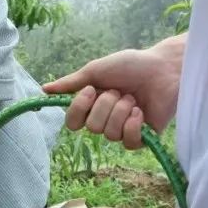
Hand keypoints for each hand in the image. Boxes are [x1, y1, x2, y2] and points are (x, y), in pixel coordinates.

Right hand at [42, 38, 182, 148]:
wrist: (164, 68)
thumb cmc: (132, 65)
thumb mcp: (96, 71)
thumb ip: (71, 83)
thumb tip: (44, 90)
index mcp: (92, 104)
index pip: (73, 122)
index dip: (79, 109)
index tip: (91, 90)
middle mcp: (105, 119)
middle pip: (91, 128)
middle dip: (106, 106)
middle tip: (119, 91)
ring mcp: (123, 129)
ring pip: (109, 134)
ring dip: (121, 111)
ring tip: (133, 98)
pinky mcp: (142, 138)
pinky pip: (127, 142)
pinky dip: (133, 124)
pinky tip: (140, 111)